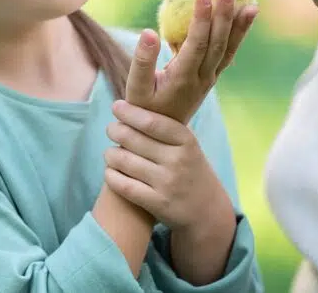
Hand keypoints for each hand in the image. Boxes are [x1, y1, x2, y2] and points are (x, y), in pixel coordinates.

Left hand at [103, 100, 233, 232]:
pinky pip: (124, 186)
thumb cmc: (191, 171)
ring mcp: (167, 183)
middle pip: (134, 139)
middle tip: (111, 129)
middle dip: (116, 131)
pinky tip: (110, 171)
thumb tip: (134, 107)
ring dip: (111, 154)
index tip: (116, 106)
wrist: (207, 210)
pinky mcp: (157, 203)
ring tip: (110, 152)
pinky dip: (112, 176)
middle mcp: (178, 160)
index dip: (131, 113)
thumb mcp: (188, 147)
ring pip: (125, 161)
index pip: (153, 122)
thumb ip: (166, 130)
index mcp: (186, 141)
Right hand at [126, 0, 256, 123]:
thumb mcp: (135, 88)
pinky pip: (228, 53)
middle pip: (217, 44)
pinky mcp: (211, 76)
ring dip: (239, 26)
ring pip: (228, 50)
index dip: (202, 20)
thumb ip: (142, 61)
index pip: (197, 45)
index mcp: (181, 78)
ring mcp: (209, 78)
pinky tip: (246, 18)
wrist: (160, 136)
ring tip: (251, 5)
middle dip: (223, 16)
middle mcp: (201, 78)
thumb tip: (149, 32)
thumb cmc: (142, 109)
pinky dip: (238, 35)